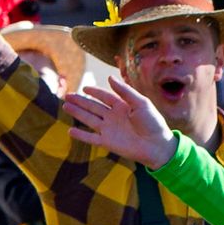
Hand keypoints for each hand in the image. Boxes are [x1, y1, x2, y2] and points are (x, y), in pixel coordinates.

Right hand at [61, 79, 176, 166]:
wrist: (158, 146)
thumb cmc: (153, 123)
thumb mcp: (141, 103)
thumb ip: (125, 91)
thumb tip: (109, 77)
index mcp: (122, 106)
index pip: (105, 97)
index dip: (95, 92)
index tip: (85, 88)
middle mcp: (114, 117)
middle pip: (93, 107)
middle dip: (80, 101)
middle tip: (67, 95)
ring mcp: (109, 130)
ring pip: (89, 119)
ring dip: (77, 113)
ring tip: (65, 106)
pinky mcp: (108, 142)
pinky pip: (91, 138)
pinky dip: (81, 135)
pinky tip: (70, 131)